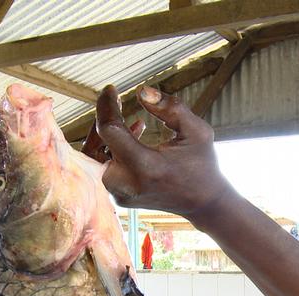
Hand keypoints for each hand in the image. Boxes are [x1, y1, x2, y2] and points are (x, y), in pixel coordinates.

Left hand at [94, 85, 230, 217]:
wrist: (204, 203)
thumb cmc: (202, 164)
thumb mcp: (197, 130)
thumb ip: (171, 108)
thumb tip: (141, 91)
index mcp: (145, 166)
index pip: (109, 130)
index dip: (106, 106)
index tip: (111, 89)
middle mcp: (127, 184)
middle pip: (94, 146)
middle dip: (103, 121)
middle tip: (117, 103)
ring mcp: (121, 194)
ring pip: (95, 159)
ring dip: (107, 136)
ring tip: (131, 122)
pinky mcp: (120, 198)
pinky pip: (104, 169)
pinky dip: (112, 149)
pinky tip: (134, 135)